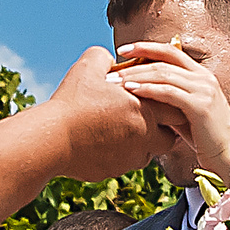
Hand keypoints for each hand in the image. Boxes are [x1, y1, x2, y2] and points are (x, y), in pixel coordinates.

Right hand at [43, 48, 168, 181]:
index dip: (170, 106)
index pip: (177, 111)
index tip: (159, 102)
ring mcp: (129, 159)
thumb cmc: (72, 101)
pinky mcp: (112, 172)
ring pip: (146, 154)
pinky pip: (122, 164)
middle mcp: (144, 138)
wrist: (52, 139)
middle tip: (146, 119)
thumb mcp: (89, 65)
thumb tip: (111, 60)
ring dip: (140, 144)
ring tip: (121, 131)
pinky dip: (117, 155)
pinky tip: (101, 143)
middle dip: (162, 130)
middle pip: (169, 139)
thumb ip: (107, 58)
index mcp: (146, 110)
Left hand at [111, 42, 229, 175]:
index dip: (145, 47)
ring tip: (113, 81)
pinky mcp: (200, 105)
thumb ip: (169, 102)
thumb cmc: (207, 140)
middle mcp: (204, 78)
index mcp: (201, 76)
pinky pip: (169, 92)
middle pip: (163, 60)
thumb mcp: (185, 115)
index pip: (170, 52)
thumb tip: (141, 97)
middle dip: (134, 61)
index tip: (122, 51)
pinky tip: (131, 90)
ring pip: (163, 74)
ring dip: (136, 75)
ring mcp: (204, 90)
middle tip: (110, 69)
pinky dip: (148, 89)